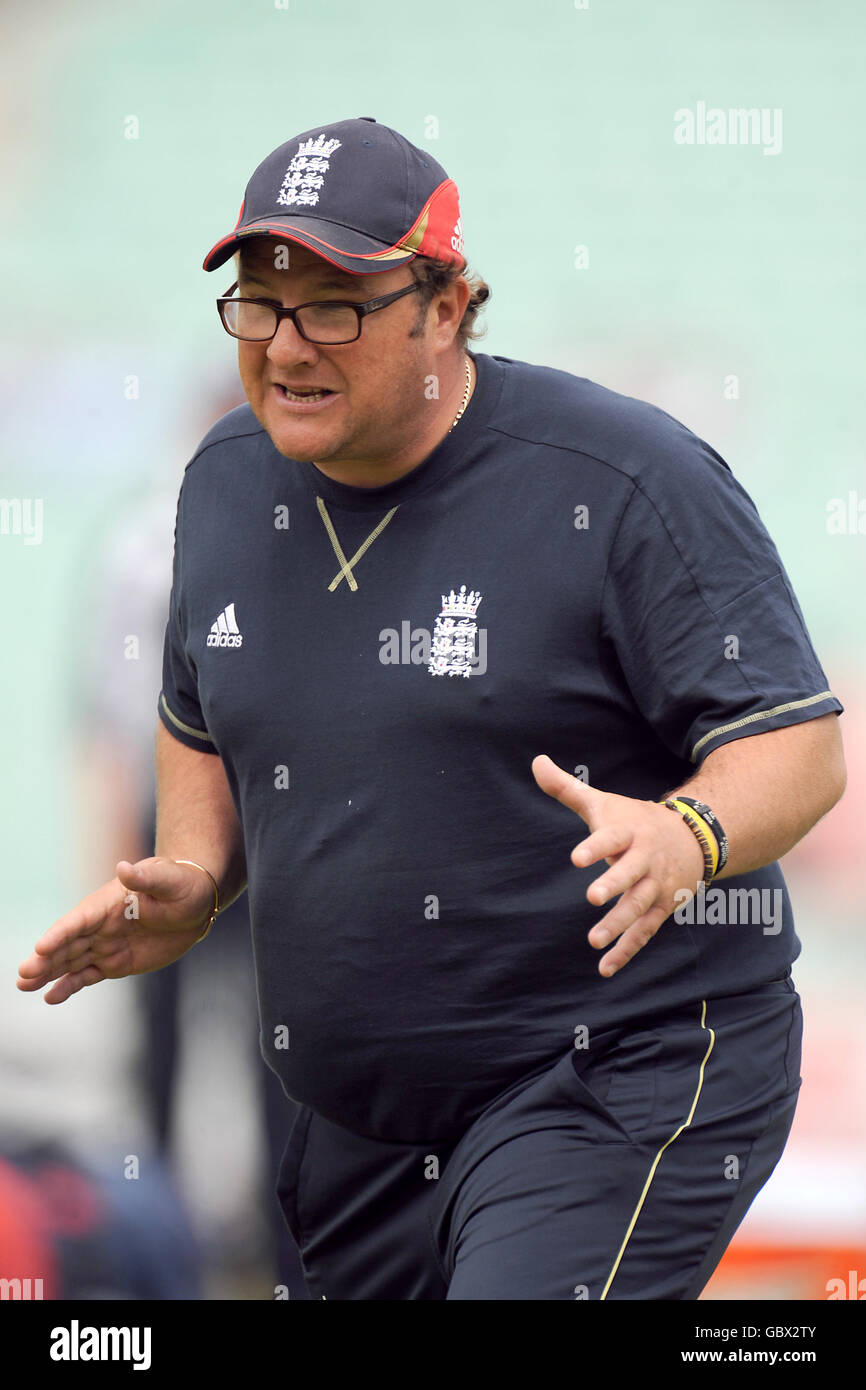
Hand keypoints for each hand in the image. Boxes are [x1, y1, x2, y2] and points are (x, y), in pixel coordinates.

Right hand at [16, 858, 217, 1003]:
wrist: (196, 904)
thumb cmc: (183, 884)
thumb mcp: (170, 879)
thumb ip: (147, 877)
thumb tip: (125, 868)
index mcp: (108, 903)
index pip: (80, 919)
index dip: (61, 933)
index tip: (41, 946)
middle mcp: (100, 925)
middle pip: (68, 943)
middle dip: (46, 958)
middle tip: (24, 974)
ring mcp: (105, 945)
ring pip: (71, 961)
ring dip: (48, 973)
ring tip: (24, 985)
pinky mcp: (114, 963)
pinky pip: (87, 976)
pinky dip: (69, 985)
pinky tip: (51, 997)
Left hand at [531, 755, 705, 977]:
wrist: (695, 837)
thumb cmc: (635, 820)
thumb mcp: (604, 803)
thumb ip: (568, 788)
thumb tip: (536, 762)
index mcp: (628, 833)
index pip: (612, 838)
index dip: (596, 847)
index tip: (576, 857)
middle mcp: (645, 860)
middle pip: (630, 874)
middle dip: (614, 885)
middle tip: (593, 897)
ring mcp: (655, 886)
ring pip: (639, 907)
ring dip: (619, 924)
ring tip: (594, 941)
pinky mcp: (661, 909)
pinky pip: (644, 932)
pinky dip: (627, 950)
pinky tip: (605, 968)